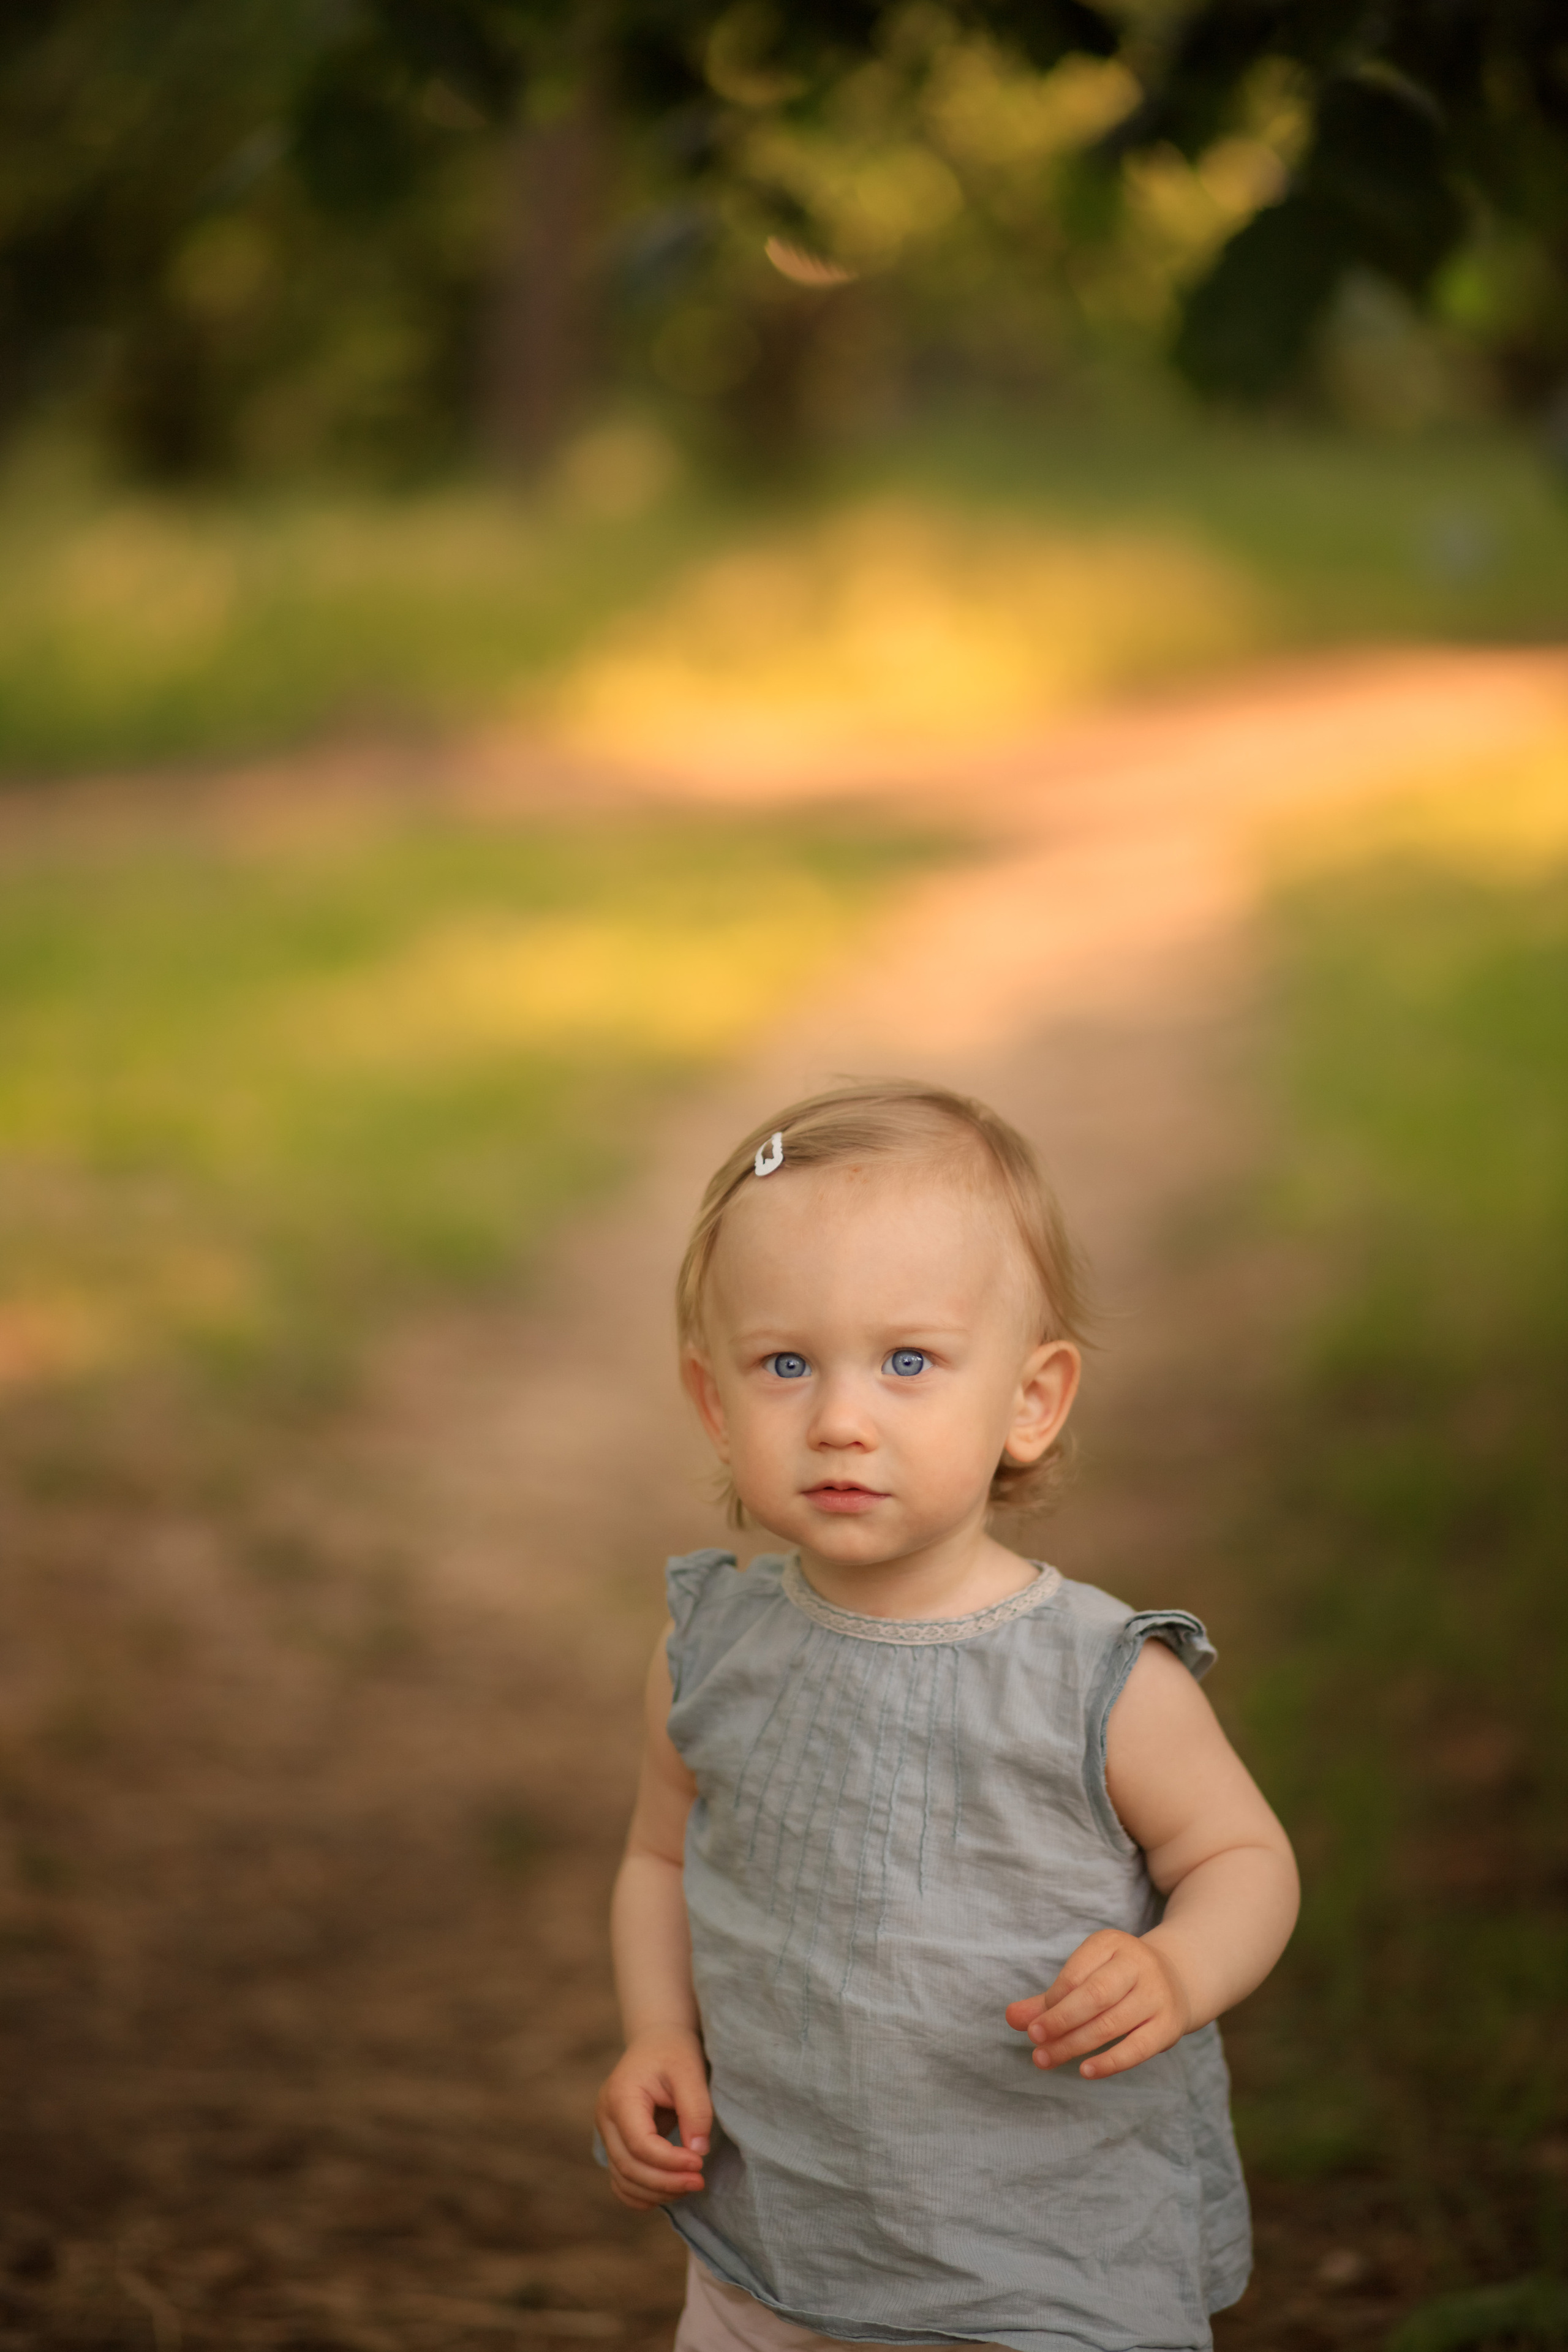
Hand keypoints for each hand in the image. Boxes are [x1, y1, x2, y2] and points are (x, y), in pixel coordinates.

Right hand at [595, 2025, 712, 2210]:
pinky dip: (641, 2194)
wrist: (656, 2042)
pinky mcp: (615, 2144)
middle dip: (665, 2181)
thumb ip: (695, 2110)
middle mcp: (605, 2117)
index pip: (639, 2144)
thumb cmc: (674, 2052)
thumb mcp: (689, 2071)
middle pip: (628, 2166)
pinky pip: (621, 2180)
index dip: (669, 2161)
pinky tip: (668, 2193)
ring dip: (656, 2192)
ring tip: (689, 2185)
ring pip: (623, 2179)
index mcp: (620, 2096)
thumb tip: (697, 2152)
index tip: (699, 2163)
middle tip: (699, 2182)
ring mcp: (606, 2133)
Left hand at [1005, 1928, 1191, 2079]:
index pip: (1076, 1974)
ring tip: (1045, 2059)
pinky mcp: (1169, 2025)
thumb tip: (1011, 2017)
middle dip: (1059, 2021)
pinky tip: (1085, 2070)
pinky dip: (1110, 2062)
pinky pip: (1138, 2047)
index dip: (1052, 2001)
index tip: (1034, 2022)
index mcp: (1112, 1943)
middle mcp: (1138, 1964)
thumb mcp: (1086, 1976)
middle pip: (1093, 1996)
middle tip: (1034, 2040)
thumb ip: (1048, 1999)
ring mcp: (1157, 1994)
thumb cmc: (1117, 1981)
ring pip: (1111, 2023)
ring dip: (1074, 2045)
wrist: (1177, 1980)